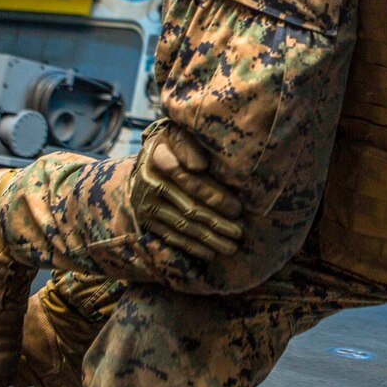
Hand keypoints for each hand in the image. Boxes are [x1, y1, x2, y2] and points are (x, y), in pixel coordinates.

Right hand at [131, 121, 243, 260]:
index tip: (238, 208)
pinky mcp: (146, 220)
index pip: (187, 179)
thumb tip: (199, 166)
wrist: (146, 159)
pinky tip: (210, 253)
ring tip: (231, 246)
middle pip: (188, 206)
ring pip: (182, 224)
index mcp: (158, 156)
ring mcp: (146, 204)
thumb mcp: (178, 133)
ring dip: (208, 238)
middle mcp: (149, 182)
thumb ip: (189, 144)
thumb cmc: (174, 144)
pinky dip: (192, 246)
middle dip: (217, 221)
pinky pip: (171, 236)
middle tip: (241, 231)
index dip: (213, 194)